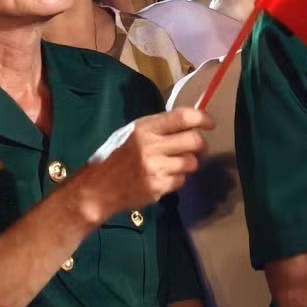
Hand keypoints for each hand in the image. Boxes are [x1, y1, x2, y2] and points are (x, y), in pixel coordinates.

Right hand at [71, 108, 212, 221]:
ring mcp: (155, 168)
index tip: (210, 123)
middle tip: (198, 148)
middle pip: (194, 141)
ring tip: (176, 164)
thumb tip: (189, 122)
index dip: (202, 118)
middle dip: (201, 145)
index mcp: (144, 128)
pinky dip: (177, 179)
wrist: (96, 189)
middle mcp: (151, 146)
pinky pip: (181, 180)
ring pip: (191, 163)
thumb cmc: (114, 157)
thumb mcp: (131, 134)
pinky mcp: (157, 187)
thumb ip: (157, 128)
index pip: (182, 117)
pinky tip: (163, 177)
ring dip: (189, 163)